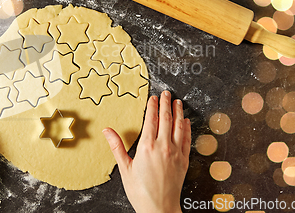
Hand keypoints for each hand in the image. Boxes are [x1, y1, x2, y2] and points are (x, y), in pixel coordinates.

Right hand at [103, 91, 190, 212]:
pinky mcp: (184, 161)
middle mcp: (163, 147)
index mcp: (147, 147)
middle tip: (166, 93)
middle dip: (166, 104)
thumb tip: (107, 130)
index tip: (152, 97)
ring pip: (179, 127)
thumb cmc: (140, 191)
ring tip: (178, 102)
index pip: (151, 120)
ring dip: (179, 112)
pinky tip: (186, 122)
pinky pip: (187, 140)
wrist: (159, 208)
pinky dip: (187, 128)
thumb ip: (117, 147)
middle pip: (166, 119)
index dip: (152, 107)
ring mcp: (176, 153)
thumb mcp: (124, 168)